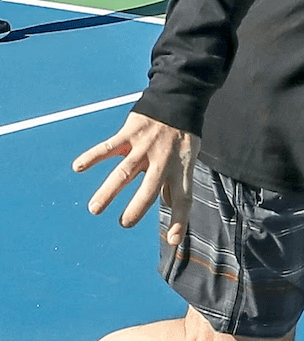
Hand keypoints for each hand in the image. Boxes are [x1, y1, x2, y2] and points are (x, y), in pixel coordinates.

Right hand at [73, 113, 200, 237]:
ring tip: (95, 209)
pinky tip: (78, 167)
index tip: (172, 241)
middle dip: (137, 208)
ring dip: (109, 191)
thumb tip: (168, 206)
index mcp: (181, 168)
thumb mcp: (187, 158)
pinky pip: (109, 146)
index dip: (180, 220)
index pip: (183, 199)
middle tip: (124, 223)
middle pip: (150, 189)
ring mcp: (146, 147)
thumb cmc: (183, 135)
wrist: (179, 99)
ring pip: (125, 172)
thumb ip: (174, 182)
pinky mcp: (131, 133)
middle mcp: (164, 160)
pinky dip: (93, 156)